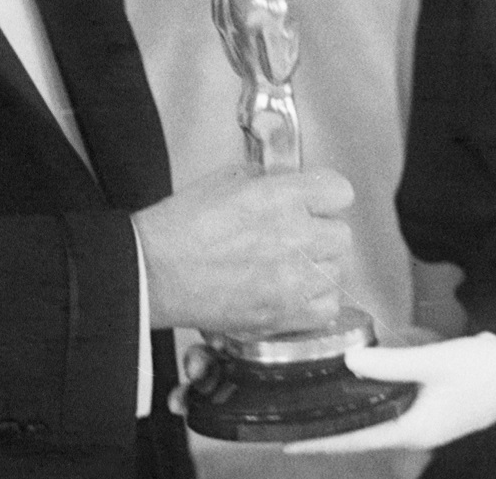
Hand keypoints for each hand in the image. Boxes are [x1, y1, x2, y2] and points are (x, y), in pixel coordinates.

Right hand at [132, 167, 353, 335]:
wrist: (154, 271)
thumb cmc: (180, 226)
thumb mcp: (225, 180)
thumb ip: (267, 181)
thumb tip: (287, 185)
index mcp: (282, 197)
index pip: (339, 191)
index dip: (325, 195)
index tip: (316, 201)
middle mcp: (296, 237)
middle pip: (341, 233)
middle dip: (320, 232)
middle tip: (296, 235)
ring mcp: (294, 279)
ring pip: (335, 271)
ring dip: (317, 267)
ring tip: (289, 266)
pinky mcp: (284, 314)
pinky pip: (327, 308)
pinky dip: (314, 302)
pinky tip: (292, 292)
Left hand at [282, 337, 495, 453]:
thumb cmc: (483, 371)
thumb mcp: (433, 363)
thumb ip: (390, 364)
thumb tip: (350, 363)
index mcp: (413, 430)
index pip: (357, 441)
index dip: (323, 442)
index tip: (289, 445)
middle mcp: (417, 432)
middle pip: (364, 434)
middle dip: (331, 429)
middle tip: (295, 419)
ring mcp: (427, 421)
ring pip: (379, 420)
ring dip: (351, 414)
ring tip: (318, 404)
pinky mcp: (435, 407)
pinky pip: (394, 408)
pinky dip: (373, 401)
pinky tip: (360, 385)